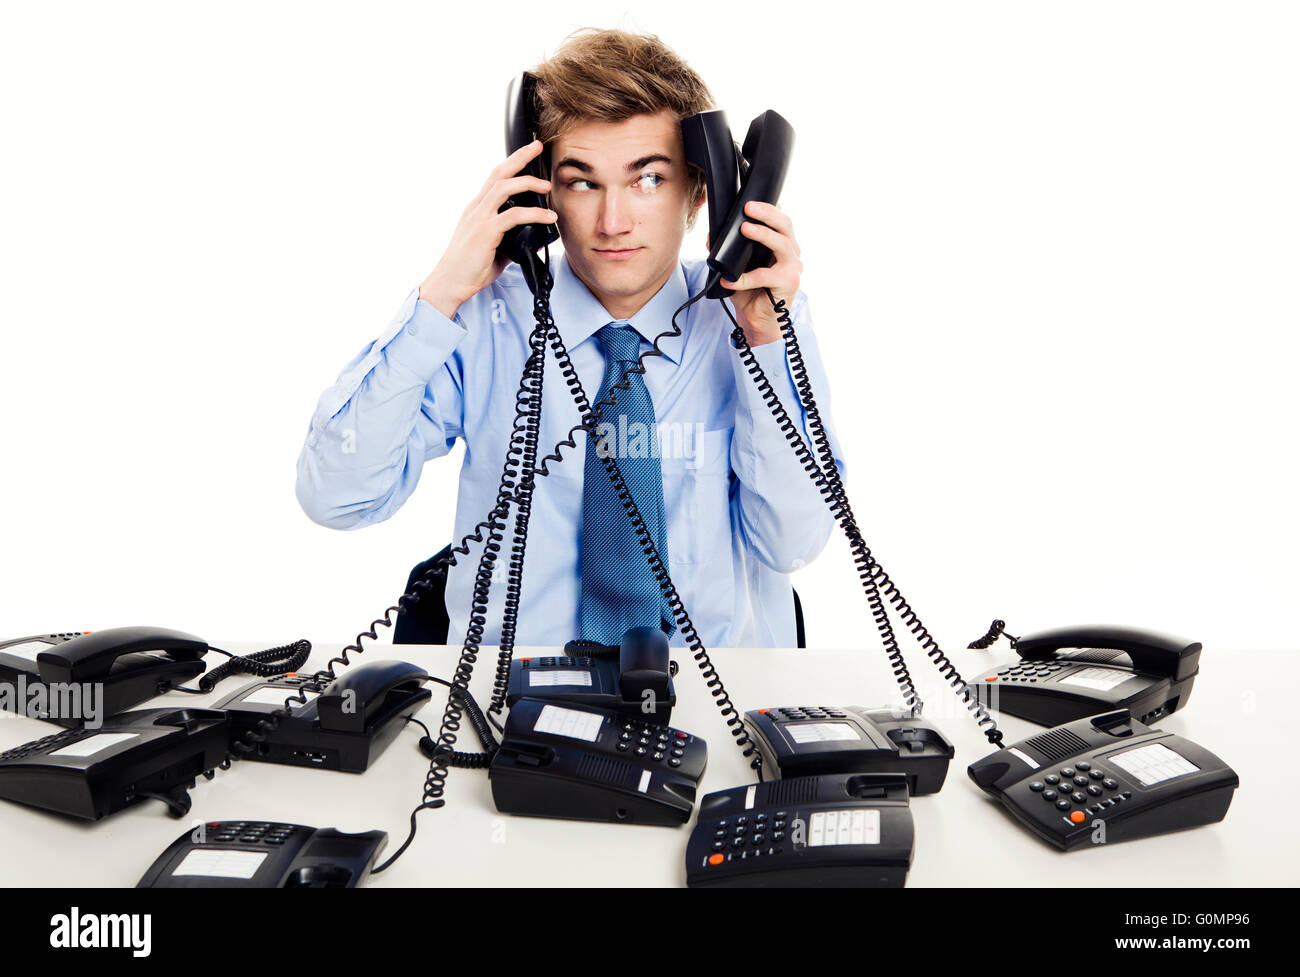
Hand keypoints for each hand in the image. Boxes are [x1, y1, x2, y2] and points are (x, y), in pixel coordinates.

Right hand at [418, 140, 556, 318]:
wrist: (450, 283)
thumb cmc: (469, 269)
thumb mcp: (493, 248)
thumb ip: (510, 238)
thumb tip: (532, 237)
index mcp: (476, 209)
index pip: (495, 178)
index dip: (512, 164)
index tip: (529, 153)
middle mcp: (476, 208)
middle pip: (499, 173)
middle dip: (520, 157)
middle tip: (538, 146)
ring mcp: (479, 218)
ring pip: (504, 188)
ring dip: (529, 182)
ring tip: (547, 185)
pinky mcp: (485, 232)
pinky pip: (513, 215)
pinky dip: (534, 213)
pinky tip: (548, 217)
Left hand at [719, 201, 801, 345]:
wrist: (757, 322)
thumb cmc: (751, 293)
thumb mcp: (737, 267)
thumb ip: (729, 251)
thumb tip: (711, 235)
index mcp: (782, 244)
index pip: (779, 219)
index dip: (768, 207)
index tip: (749, 201)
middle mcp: (791, 253)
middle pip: (785, 225)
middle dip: (767, 213)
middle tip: (748, 208)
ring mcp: (793, 267)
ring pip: (781, 244)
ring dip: (762, 235)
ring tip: (745, 230)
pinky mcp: (789, 283)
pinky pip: (766, 275)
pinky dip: (745, 278)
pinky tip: (730, 279)